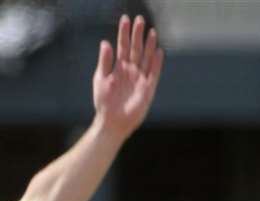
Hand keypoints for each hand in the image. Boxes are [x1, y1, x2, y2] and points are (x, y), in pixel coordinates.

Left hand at [93, 15, 163, 140]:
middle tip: (139, 20)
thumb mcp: (101, 79)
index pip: (123, 46)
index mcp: (119, 67)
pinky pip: (153, 73)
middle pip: (136, 49)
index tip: (126, 19)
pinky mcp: (147, 89)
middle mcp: (131, 71)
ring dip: (149, 45)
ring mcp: (140, 79)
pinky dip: (156, 63)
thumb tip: (105, 42)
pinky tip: (158, 52)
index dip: (124, 33)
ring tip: (151, 32)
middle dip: (137, 35)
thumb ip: (104, 61)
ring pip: (146, 58)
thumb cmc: (104, 102)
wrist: (111, 122)